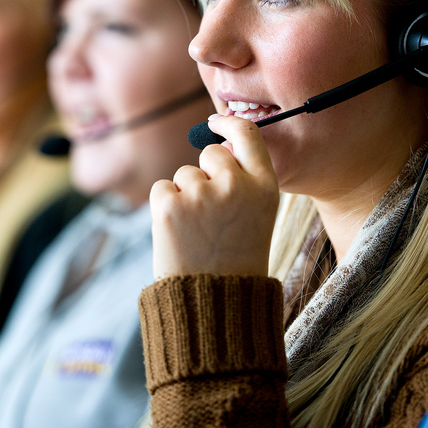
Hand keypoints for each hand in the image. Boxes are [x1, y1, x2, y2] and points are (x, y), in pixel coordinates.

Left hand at [150, 115, 279, 278]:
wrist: (214, 305)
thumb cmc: (237, 261)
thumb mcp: (257, 216)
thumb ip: (244, 180)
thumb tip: (216, 142)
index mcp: (266, 187)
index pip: (249, 134)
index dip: (230, 122)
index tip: (216, 123)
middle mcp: (236, 185)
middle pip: (211, 153)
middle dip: (205, 173)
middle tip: (210, 214)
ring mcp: (201, 193)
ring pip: (184, 174)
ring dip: (185, 195)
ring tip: (197, 233)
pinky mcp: (169, 205)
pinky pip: (162, 188)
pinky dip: (165, 207)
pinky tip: (179, 233)